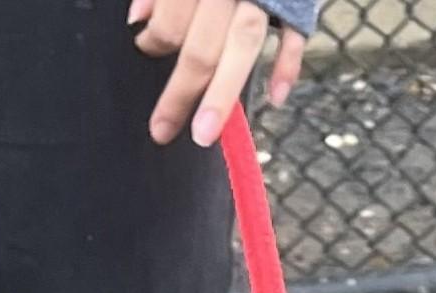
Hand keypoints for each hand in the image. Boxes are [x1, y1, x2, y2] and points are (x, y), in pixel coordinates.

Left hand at [131, 0, 305, 148]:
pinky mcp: (297, 0)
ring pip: (241, 46)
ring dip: (222, 95)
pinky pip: (293, 36)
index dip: (153, 42)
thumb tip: (138, 18)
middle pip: (201, 45)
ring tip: (204, 135)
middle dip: (179, 92)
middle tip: (161, 130)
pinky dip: (286, 66)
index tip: (147, 48)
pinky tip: (275, 98)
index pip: (170, 21)